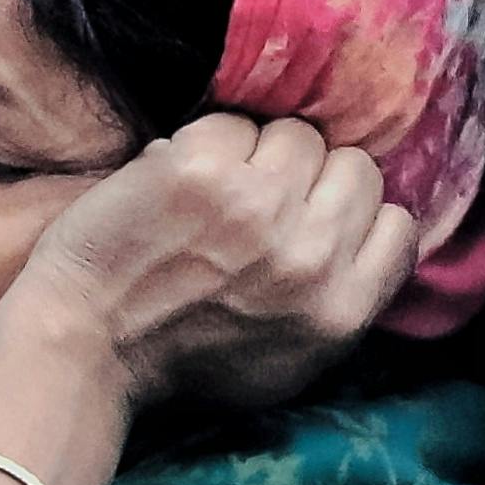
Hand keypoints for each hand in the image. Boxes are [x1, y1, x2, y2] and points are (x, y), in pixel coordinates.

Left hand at [12, 111, 417, 414]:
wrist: (86, 345)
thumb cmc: (183, 359)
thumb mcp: (292, 362)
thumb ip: (344, 300)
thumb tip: (375, 233)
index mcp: (340, 309)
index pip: (397, 221)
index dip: (355, 213)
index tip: (317, 219)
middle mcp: (309, 254)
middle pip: (355, 166)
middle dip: (313, 177)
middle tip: (265, 198)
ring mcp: (255, 205)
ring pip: (297, 134)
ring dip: (261, 152)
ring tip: (220, 188)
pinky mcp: (198, 170)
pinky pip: (230, 123)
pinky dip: (204, 143)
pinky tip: (178, 177)